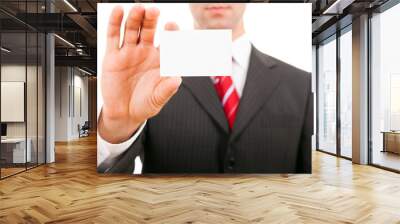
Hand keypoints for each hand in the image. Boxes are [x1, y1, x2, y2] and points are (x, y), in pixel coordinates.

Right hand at [98, 5, 181, 143]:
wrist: (123, 114)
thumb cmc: (144, 105)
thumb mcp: (157, 100)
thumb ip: (166, 90)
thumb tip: (176, 80)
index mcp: (160, 61)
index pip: (167, 42)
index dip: (170, 33)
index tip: (171, 26)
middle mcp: (146, 53)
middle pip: (149, 30)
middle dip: (151, 20)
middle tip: (153, 11)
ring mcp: (129, 52)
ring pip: (132, 30)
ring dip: (135, 18)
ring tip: (138, 9)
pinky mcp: (113, 56)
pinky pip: (114, 36)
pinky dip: (115, 23)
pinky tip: (118, 12)